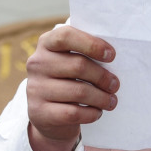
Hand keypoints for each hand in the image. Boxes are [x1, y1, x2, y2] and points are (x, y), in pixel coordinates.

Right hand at [26, 25, 118, 150]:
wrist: (47, 114)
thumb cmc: (69, 79)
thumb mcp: (72, 60)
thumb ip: (86, 53)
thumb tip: (113, 56)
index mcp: (47, 43)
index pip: (66, 36)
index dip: (92, 44)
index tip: (111, 56)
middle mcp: (37, 63)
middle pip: (78, 66)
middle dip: (102, 76)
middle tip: (115, 85)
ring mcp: (35, 88)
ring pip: (78, 92)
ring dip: (101, 98)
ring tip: (111, 101)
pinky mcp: (39, 112)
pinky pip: (72, 113)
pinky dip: (90, 113)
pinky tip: (97, 112)